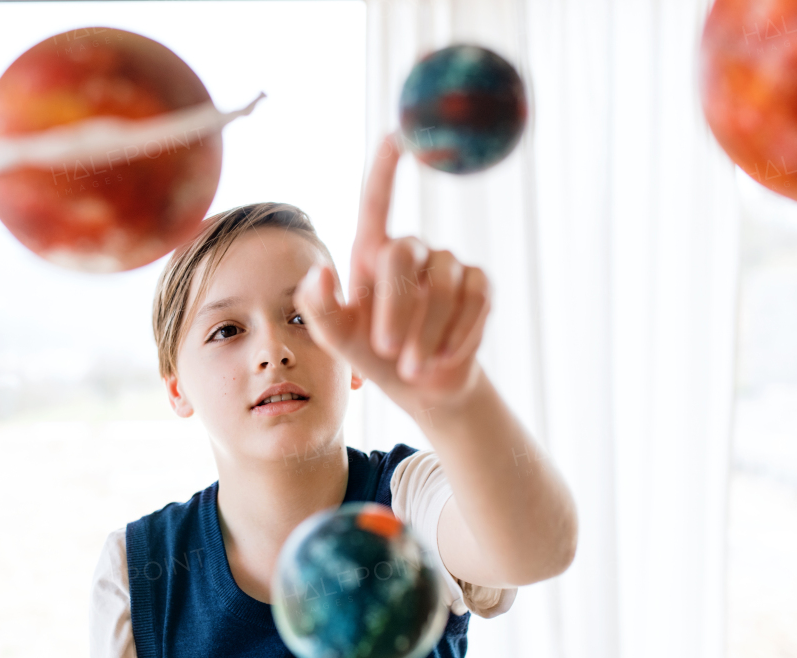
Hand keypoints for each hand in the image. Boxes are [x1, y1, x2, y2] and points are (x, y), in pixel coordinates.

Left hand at [292, 132, 491, 412]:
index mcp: (372, 253)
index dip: (385, 168)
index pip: (377, 202)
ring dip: (426, 331)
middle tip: (387, 349)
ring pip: (444, 284)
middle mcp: (412, 250)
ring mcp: (450, 265)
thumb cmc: (373, 354)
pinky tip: (446, 356)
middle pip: (403, 255)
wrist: (421, 385)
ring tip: (413, 365)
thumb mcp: (336, 338)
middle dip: (394, 306)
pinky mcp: (480, 286)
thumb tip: (317, 272)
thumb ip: (318, 307)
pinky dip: (457, 334)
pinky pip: (474, 300)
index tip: (397, 134)